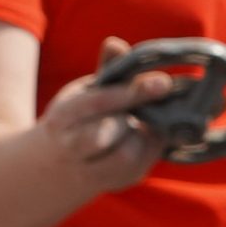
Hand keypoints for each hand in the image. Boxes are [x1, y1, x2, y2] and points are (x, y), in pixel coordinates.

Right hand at [37, 35, 173, 198]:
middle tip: (157, 102)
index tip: (164, 82)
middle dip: (136, 118)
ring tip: (152, 119)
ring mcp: (92, 171)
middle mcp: (71, 147)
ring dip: (146, 135)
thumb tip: (116, 43)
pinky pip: (142, 166)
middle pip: (109, 135)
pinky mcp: (116, 183)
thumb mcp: (87, 90)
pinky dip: (152, 147)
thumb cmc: (81, 116)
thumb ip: (106, 69)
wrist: (61, 163)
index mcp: (63, 116)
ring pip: (128, 155)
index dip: (131, 92)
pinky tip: (152, 134)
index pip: (98, 102)